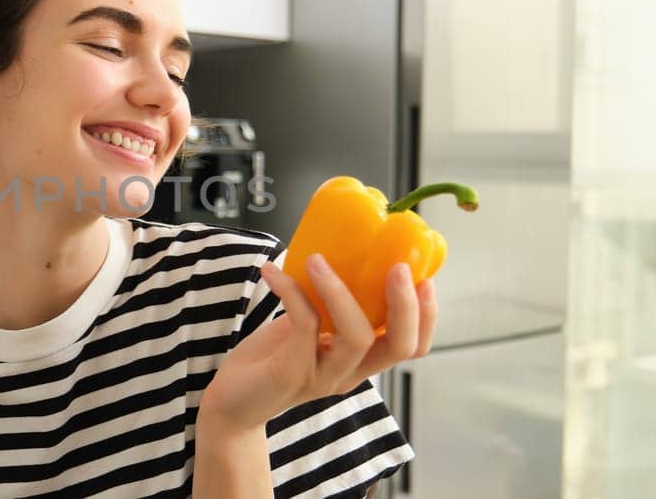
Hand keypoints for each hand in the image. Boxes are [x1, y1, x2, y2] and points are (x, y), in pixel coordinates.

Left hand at [201, 253, 437, 430]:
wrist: (230, 402)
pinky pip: (304, 324)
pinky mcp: (291, 373)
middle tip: (397, 266)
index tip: (424, 278)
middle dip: (405, 305)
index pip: (411, 347)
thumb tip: (338, 253)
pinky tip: (272, 272)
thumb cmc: (271, 358)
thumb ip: (326, 306)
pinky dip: (291, 291)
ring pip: (355, 337)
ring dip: (340, 290)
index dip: (426, 316)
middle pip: (398, 346)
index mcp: (359, 361)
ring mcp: (322, 376)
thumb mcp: (307, 328)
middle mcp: (348, 373)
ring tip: (317, 259)